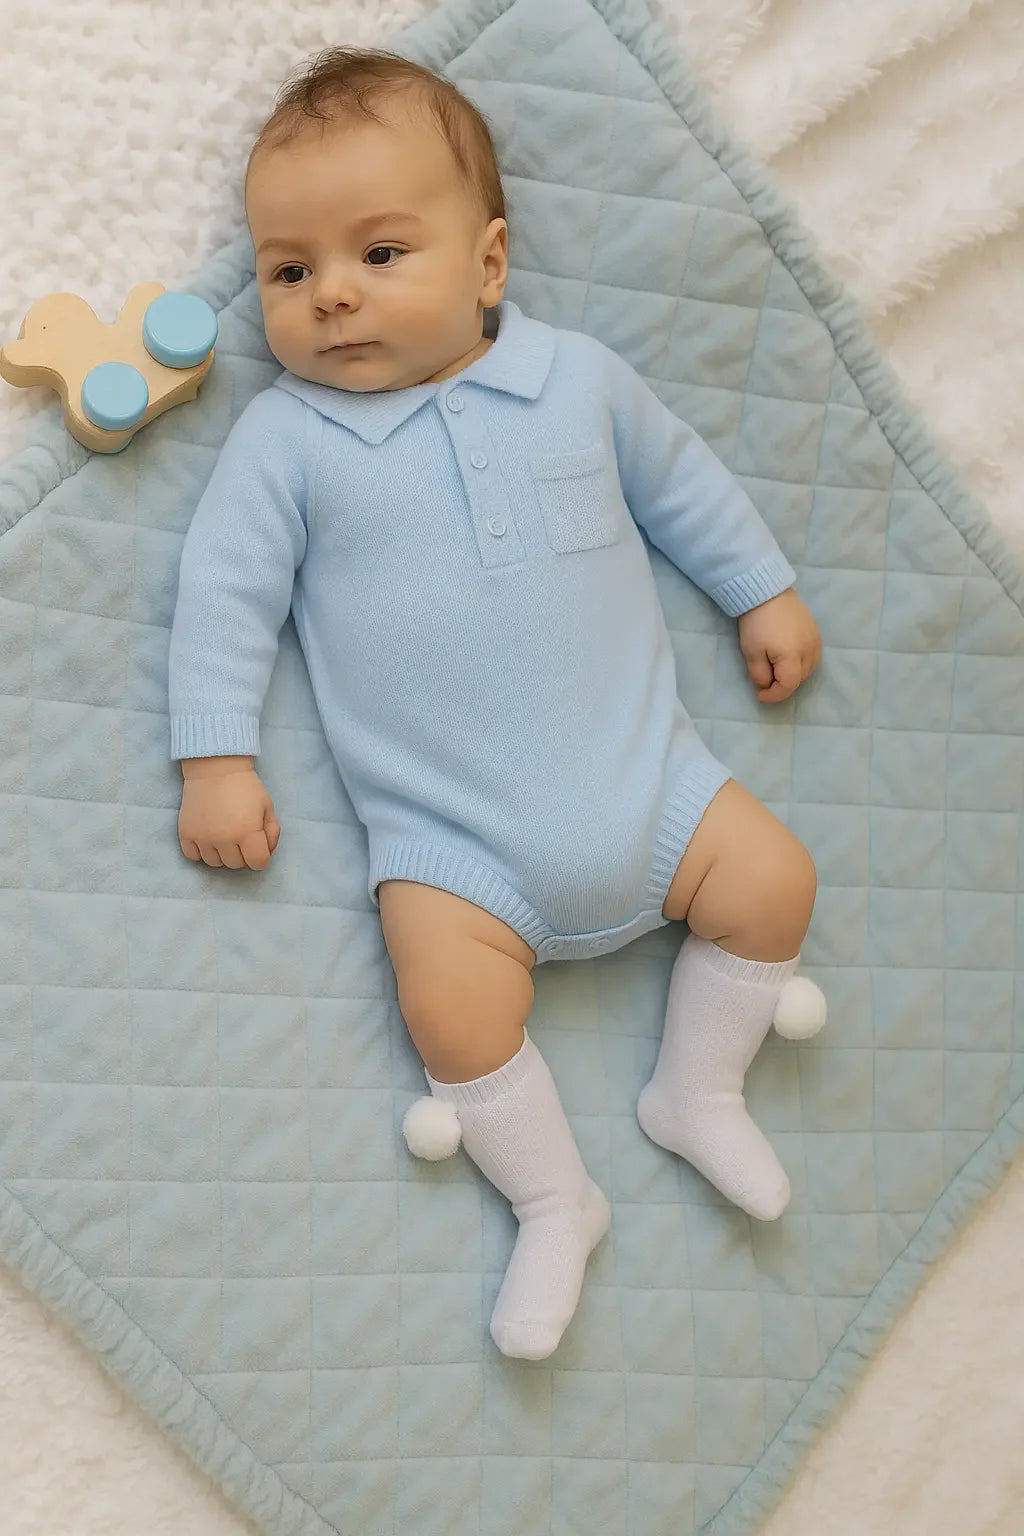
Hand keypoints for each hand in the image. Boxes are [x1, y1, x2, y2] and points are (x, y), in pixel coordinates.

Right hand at [178, 757, 280, 869]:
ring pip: (214, 863)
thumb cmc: (245, 786)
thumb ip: (271, 832)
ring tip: (223, 835)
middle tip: (240, 835)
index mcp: (247, 833)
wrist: (215, 768)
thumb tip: (266, 852)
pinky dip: (201, 851)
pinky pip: (193, 856)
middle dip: (242, 854)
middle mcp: (224, 840)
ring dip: (221, 854)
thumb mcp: (267, 807)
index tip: (257, 845)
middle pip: (236, 865)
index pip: (258, 863)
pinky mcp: (185, 834)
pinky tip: (207, 837)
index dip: (261, 856)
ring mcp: (202, 838)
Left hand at [738, 588, 820, 702]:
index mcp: (793, 656)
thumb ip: (760, 674)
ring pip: (808, 669)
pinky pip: (813, 656)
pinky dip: (802, 663)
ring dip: (793, 674)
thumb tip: (766, 686)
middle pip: (799, 679)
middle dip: (782, 684)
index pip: (788, 685)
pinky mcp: (816, 632)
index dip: (774, 695)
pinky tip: (789, 658)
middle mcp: (810, 650)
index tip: (760, 695)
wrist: (768, 592)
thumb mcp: (752, 652)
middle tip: (766, 680)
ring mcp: (816, 640)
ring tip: (776, 669)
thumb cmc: (757, 623)